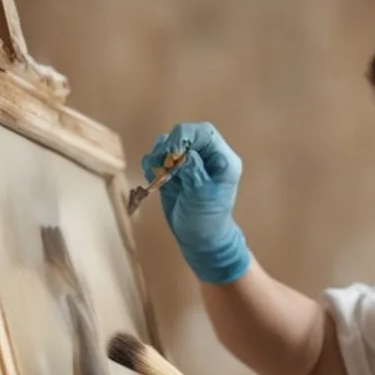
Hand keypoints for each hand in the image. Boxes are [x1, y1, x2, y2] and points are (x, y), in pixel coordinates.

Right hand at [141, 122, 249, 284]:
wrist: (200, 241)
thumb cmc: (207, 220)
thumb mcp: (202, 195)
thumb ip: (192, 170)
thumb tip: (181, 151)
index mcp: (222, 159)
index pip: (204, 132)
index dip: (185, 137)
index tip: (172, 154)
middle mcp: (206, 157)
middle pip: (183, 135)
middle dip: (169, 149)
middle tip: (163, 169)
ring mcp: (189, 163)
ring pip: (167, 144)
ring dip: (158, 158)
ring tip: (160, 178)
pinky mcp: (173, 172)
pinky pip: (158, 158)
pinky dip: (152, 165)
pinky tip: (156, 181)